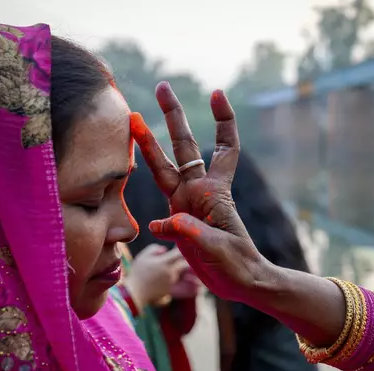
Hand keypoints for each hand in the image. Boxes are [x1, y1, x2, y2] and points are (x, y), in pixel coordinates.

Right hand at [131, 82, 272, 303]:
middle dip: (174, 116)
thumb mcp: (219, 248)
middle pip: (184, 146)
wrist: (239, 282)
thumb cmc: (238, 264)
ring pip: (164, 166)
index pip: (224, 147)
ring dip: (149, 142)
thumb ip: (192, 233)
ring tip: (134, 117)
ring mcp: (186, 204)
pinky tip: (151, 219)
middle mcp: (199, 191)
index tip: (216, 93)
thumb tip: (163, 222)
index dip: (223, 120)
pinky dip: (151, 209)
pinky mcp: (177, 221)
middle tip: (163, 86)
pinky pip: (159, 205)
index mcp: (216, 191)